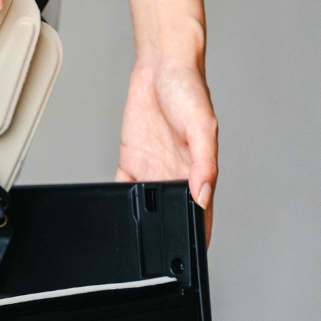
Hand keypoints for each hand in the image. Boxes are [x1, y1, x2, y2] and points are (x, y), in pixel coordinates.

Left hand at [116, 59, 217, 241]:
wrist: (160, 66)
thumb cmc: (190, 90)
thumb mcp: (203, 126)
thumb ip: (205, 162)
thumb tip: (203, 193)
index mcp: (199, 169)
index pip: (200, 210)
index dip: (197, 232)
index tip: (192, 255)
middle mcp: (176, 173)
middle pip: (172, 211)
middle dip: (167, 231)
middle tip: (160, 254)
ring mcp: (153, 168)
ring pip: (148, 203)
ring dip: (143, 218)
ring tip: (138, 241)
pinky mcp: (132, 159)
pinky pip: (124, 186)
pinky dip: (120, 199)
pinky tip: (116, 212)